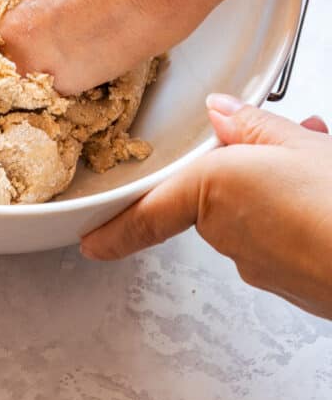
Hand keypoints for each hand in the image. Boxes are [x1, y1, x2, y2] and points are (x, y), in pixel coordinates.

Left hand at [80, 95, 331, 320]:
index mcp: (212, 194)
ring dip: (281, 188)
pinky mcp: (298, 287)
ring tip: (321, 161)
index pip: (148, 214)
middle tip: (289, 143)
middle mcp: (229, 237)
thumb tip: (222, 112)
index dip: (116, 229)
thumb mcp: (295, 143)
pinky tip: (328, 193)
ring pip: (258, 217)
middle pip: (218, 198)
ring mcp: (265, 267)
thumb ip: (253, 127)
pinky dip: (302, 214)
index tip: (91, 242)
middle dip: (247, 170)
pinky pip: (286, 240)